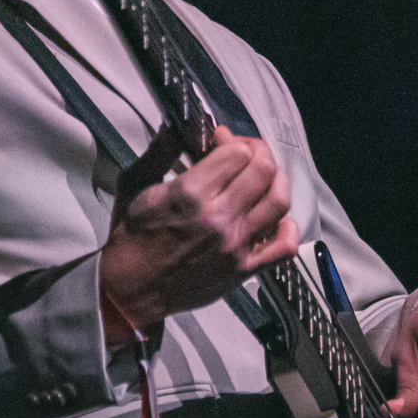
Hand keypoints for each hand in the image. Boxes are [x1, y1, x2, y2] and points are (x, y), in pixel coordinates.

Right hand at [99, 125, 298, 337]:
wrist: (129, 290)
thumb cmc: (131, 240)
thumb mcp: (134, 185)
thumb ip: (159, 151)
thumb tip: (176, 127)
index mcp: (190, 194)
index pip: (237, 152)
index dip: (232, 139)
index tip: (222, 141)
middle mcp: (218, 218)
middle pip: (263, 170)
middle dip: (257, 152)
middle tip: (245, 154)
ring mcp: (235, 246)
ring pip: (279, 200)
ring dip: (276, 181)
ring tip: (263, 178)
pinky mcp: (243, 270)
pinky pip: (285, 246)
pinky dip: (288, 227)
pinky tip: (274, 218)